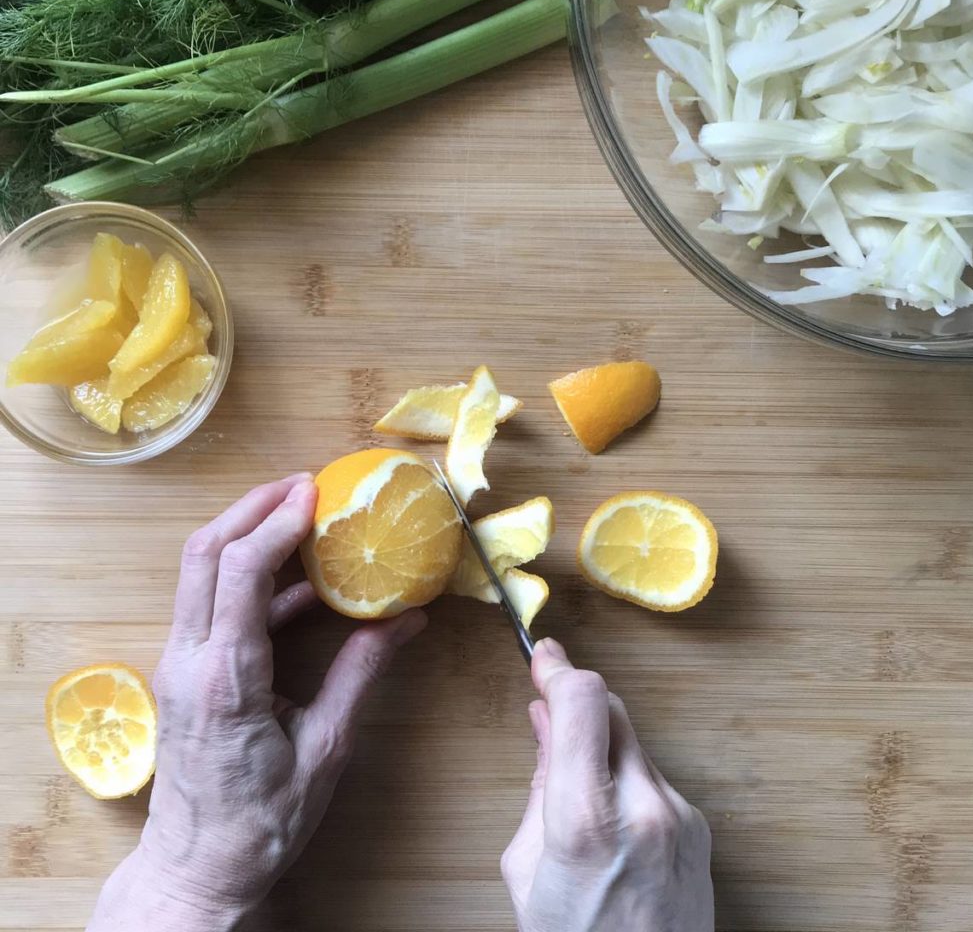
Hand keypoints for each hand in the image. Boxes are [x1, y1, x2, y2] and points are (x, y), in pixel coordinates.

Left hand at [87, 473, 426, 931]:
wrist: (196, 870)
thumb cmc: (262, 822)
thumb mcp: (326, 749)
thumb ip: (361, 674)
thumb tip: (408, 621)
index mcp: (227, 678)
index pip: (240, 573)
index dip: (277, 524)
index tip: (315, 495)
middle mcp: (191, 659)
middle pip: (204, 553)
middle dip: (251, 507)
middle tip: (303, 486)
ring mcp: (179, 663)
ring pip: (199, 572)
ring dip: (245, 533)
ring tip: (300, 515)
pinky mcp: (185, 671)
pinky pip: (210, 603)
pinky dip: (249, 577)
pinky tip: (299, 582)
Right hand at [502, 639, 713, 931]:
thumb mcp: (528, 870)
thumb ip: (541, 785)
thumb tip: (544, 723)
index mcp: (587, 820)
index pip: (582, 702)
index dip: (558, 669)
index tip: (541, 656)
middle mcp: (644, 808)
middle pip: (612, 707)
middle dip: (577, 699)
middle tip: (549, 698)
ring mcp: (680, 817)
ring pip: (632, 741)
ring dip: (600, 742)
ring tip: (575, 778)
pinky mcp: (700, 827)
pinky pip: (653, 776)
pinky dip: (626, 776)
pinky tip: (610, 813)